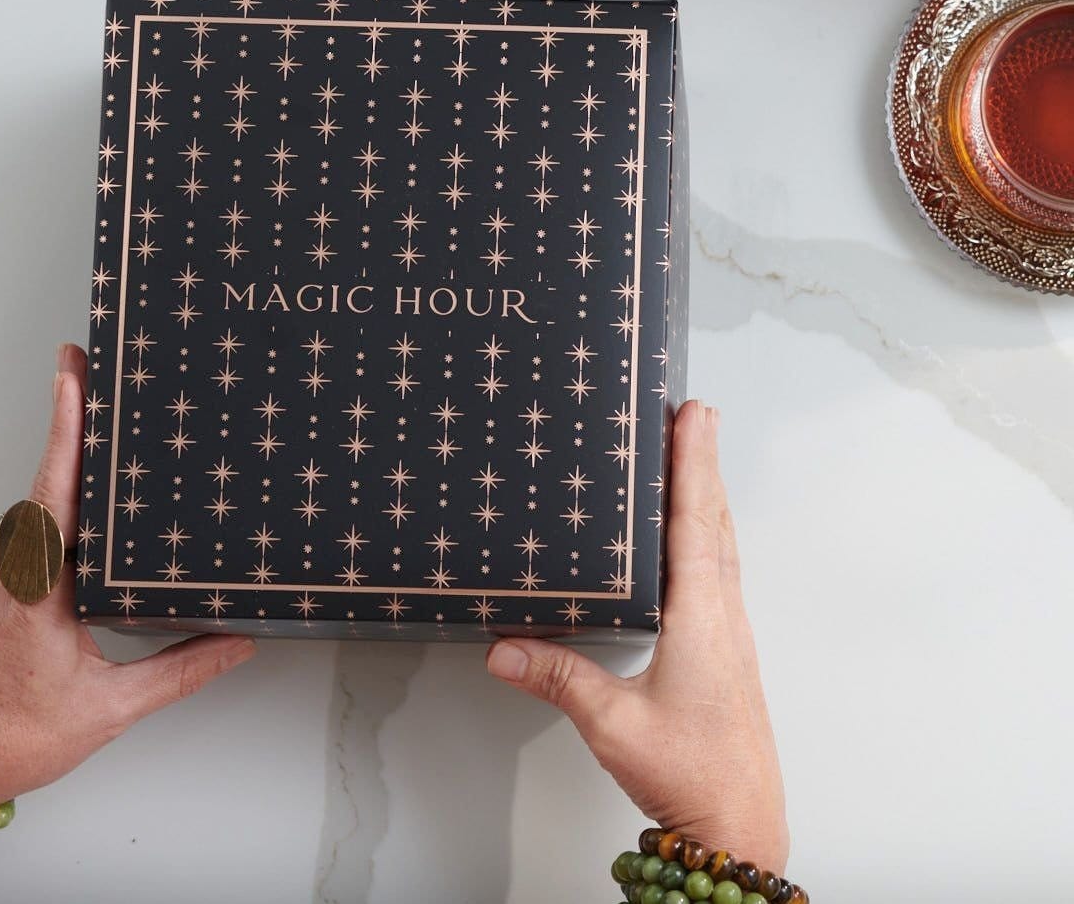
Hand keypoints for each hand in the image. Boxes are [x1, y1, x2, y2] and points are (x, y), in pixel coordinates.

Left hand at [0, 344, 255, 803]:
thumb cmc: (19, 734)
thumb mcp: (111, 707)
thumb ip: (180, 671)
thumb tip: (238, 638)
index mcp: (42, 586)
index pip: (58, 490)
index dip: (66, 429)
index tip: (73, 374)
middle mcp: (27, 568)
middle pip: (53, 475)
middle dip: (73, 414)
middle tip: (94, 359)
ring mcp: (23, 575)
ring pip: (51, 496)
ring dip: (71, 446)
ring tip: (103, 403)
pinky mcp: (27, 588)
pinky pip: (53, 523)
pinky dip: (72, 486)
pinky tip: (100, 481)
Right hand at [485, 401, 787, 872]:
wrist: (742, 832)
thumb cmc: (693, 778)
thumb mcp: (614, 725)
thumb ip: (559, 679)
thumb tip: (503, 646)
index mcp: (702, 621)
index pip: (696, 525)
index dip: (694, 466)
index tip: (695, 416)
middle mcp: (723, 618)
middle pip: (716, 523)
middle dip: (705, 463)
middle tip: (698, 413)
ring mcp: (731, 636)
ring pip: (723, 547)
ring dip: (711, 496)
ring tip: (697, 456)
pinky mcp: (729, 653)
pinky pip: (722, 573)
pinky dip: (712, 535)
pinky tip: (700, 538)